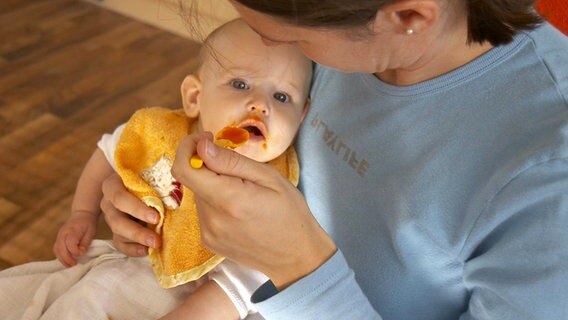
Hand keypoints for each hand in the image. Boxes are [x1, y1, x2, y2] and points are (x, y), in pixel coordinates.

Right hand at [53, 211, 97, 266]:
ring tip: (70, 265)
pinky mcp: (59, 238)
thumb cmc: (88, 223)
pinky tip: (67, 260)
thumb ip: (85, 242)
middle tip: (74, 265)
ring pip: (56, 250)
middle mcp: (63, 233)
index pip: (70, 244)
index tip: (82, 254)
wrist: (82, 214)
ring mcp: (59, 236)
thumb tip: (81, 252)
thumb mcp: (91, 231)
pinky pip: (56, 249)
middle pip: (60, 248)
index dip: (75, 251)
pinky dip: (60, 256)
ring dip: (62, 259)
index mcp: (72, 230)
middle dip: (66, 259)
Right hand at [100, 173, 160, 256]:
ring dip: (138, 240)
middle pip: (116, 219)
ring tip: (156, 244)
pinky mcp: (116, 232)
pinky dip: (133, 249)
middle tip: (156, 239)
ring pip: (118, 233)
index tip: (157, 217)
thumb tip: (181, 186)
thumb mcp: (151, 175)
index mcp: (113, 185)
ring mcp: (111, 218)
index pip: (119, 197)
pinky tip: (146, 251)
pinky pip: (120, 244)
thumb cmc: (148, 178)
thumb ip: (160, 181)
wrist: (142, 183)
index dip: (137, 209)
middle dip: (137, 232)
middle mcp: (108, 202)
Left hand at [172, 133, 336, 288]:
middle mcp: (211, 219)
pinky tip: (239, 209)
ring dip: (214, 186)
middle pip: (194, 180)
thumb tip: (202, 147)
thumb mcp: (269, 178)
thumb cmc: (290, 213)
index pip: (184, 169)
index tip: (206, 139)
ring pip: (199, 195)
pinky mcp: (209, 242)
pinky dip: (216, 202)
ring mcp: (208, 234)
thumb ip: (232, 162)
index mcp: (228, 200)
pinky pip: (204, 212)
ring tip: (244, 192)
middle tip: (238, 167)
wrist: (296, 256)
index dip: (188, 148)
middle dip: (209, 166)